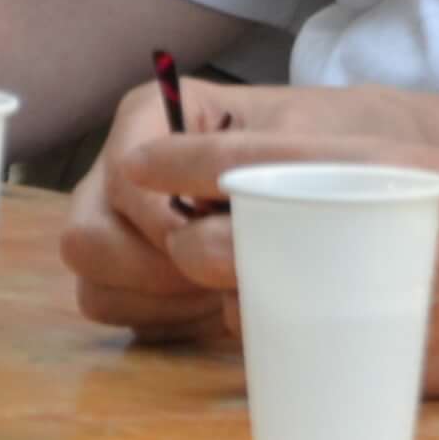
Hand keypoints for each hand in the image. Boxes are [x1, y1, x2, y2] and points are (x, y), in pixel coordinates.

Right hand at [60, 73, 305, 339]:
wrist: (353, 174)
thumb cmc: (325, 141)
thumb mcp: (295, 140)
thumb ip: (238, 173)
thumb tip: (183, 236)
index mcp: (148, 116)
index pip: (122, 179)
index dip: (164, 221)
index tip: (218, 235)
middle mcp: (121, 172)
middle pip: (85, 239)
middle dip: (150, 270)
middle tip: (214, 276)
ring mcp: (122, 227)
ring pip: (96, 287)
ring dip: (161, 303)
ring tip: (223, 289)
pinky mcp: (137, 276)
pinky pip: (124, 316)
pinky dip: (168, 323)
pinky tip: (217, 305)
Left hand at [102, 129, 438, 396]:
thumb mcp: (423, 163)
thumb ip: (340, 174)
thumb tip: (252, 187)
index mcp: (365, 167)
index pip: (227, 165)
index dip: (168, 165)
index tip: (139, 164)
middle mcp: (354, 234)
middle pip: (216, 250)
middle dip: (189, 246)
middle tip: (192, 236)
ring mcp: (366, 306)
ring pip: (252, 308)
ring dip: (239, 296)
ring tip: (252, 276)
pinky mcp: (385, 364)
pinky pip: (307, 354)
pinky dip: (291, 339)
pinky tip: (304, 323)